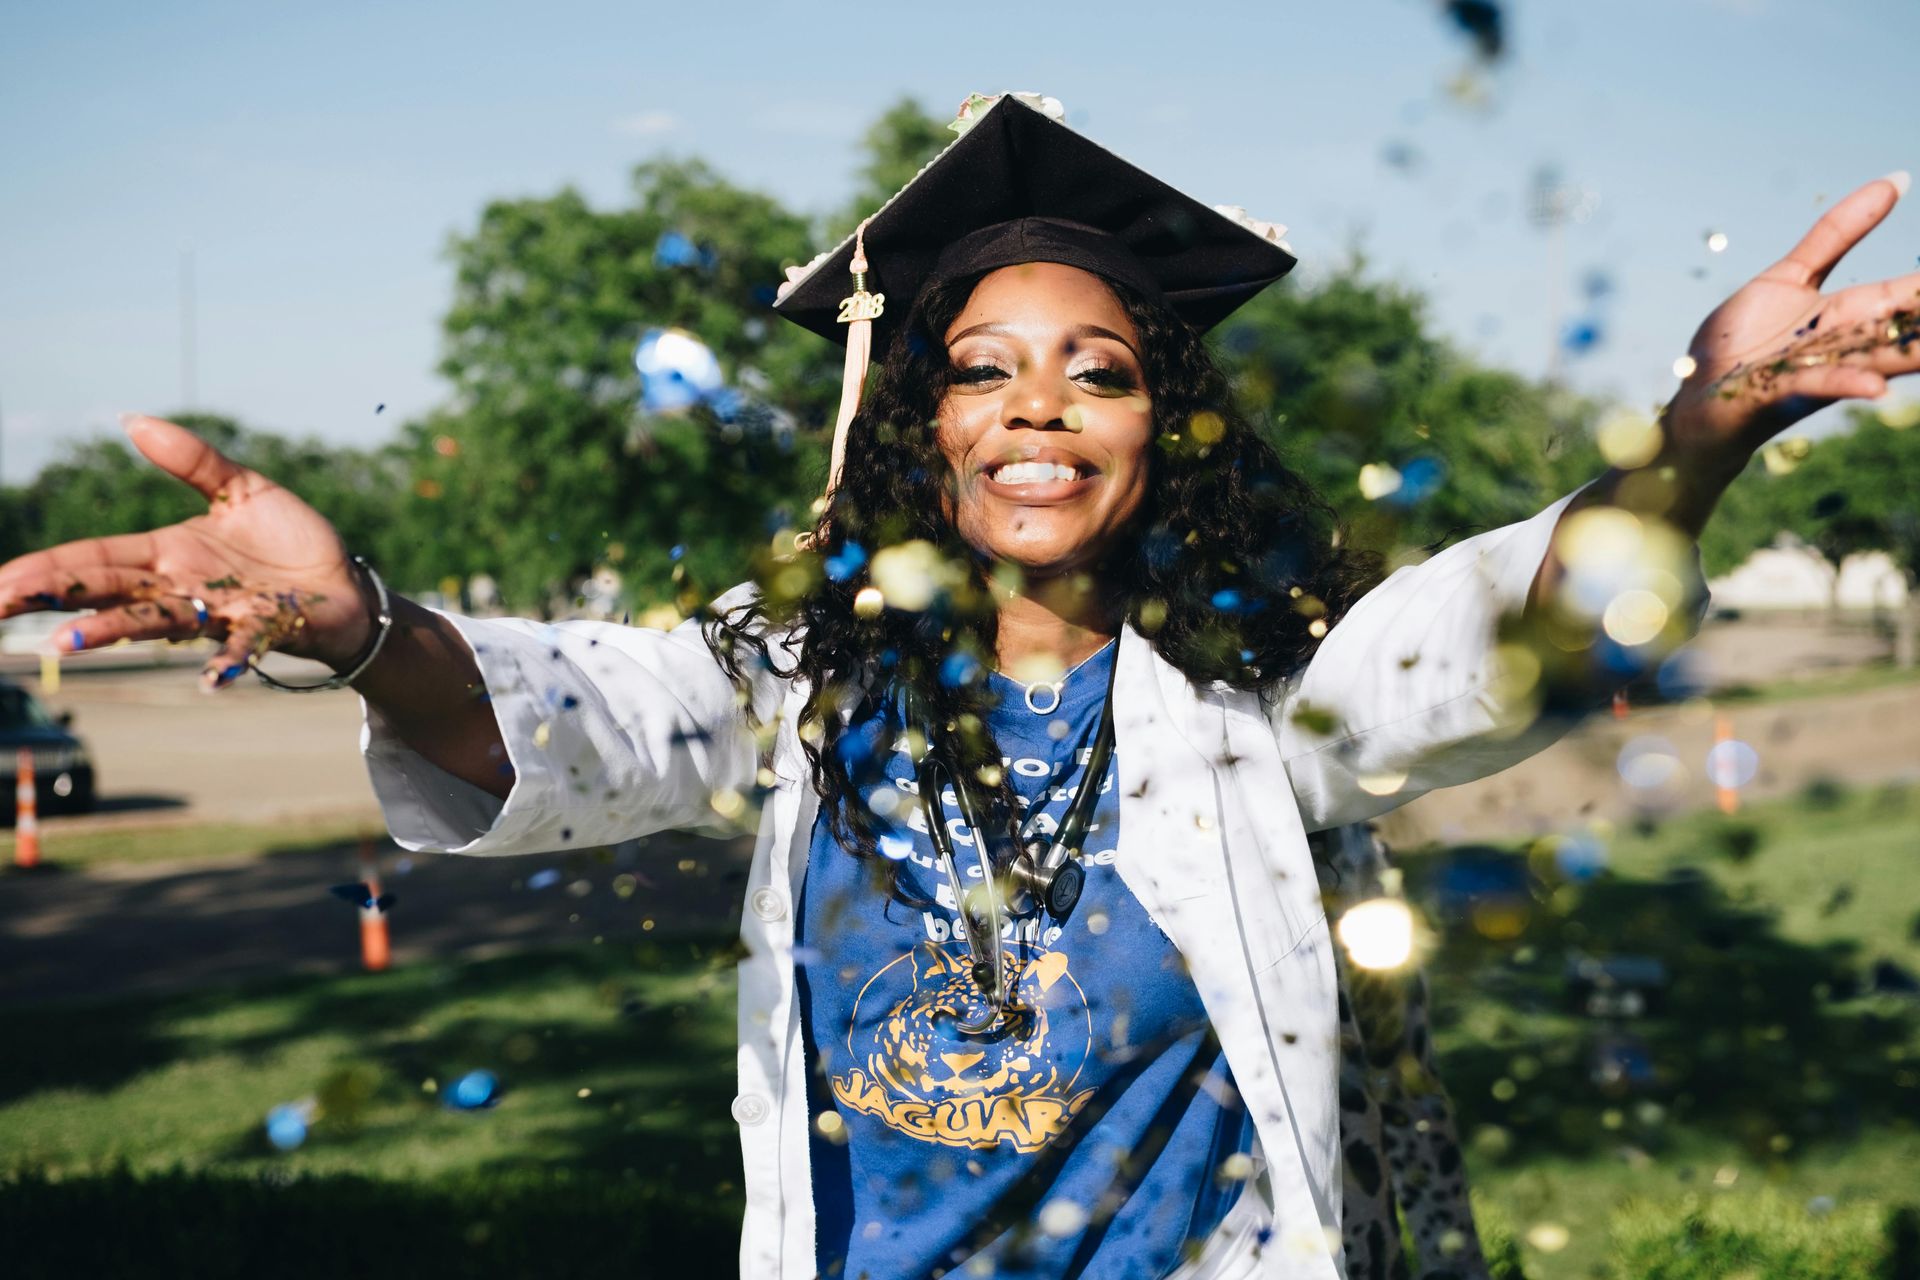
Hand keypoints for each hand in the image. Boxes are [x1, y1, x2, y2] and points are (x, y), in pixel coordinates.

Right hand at [0, 415, 371, 690]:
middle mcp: (183, 588)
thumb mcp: (242, 489)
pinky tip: (212, 680)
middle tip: (0, 608)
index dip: (46, 569)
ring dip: (115, 630)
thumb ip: (192, 461)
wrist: (346, 584)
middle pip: (109, 592)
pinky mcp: (264, 628)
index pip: (94, 559)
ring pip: (158, 621)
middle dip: (55, 600)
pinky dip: (227, 662)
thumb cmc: (290, 541)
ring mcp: (220, 611)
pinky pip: (242, 647)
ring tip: (68, 641)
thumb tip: (132, 419)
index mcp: (168, 553)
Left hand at [1665, 171, 1917, 476]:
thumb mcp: (1789, 276)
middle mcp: (1846, 345)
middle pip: (1906, 329)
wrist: (1698, 397)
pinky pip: (1819, 388)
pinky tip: (1876, 388)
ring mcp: (1818, 370)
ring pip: (1879, 361)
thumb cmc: (1743, 340)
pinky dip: (1847, 385)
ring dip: (1915, 356)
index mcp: (1852, 314)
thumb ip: (1836, 234)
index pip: (1911, 293)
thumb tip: (1896, 180)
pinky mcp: (1782, 392)